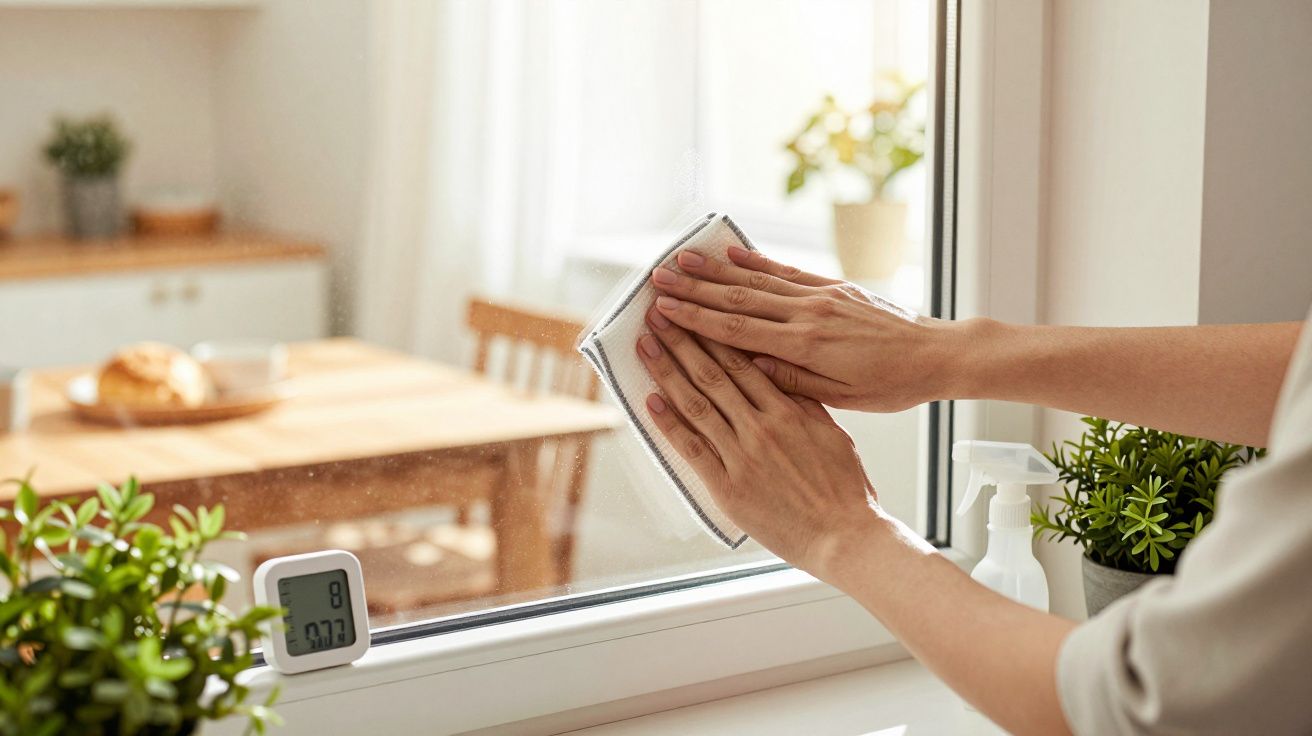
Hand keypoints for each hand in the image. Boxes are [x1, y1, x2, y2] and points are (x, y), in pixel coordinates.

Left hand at [635, 306, 881, 576]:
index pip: (742, 361)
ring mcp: (742, 456)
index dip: (713, 334)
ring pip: (697, 404)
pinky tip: (651, 401)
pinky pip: (692, 449)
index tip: (692, 313)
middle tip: (656, 317)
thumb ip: (804, 403)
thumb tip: (782, 373)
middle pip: (713, 374)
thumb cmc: (843, 489)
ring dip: (667, 372)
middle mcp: (762, 427)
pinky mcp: (728, 487)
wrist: (843, 536)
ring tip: (646, 346)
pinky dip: (669, 424)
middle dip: (682, 341)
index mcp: (788, 411)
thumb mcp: (832, 434)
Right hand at [648, 246, 966, 411]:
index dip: (696, 320)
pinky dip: (757, 261)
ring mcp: (821, 296)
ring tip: (683, 259)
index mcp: (806, 347)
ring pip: (758, 280)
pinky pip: (787, 271)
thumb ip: (792, 381)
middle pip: (739, 299)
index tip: (665, 311)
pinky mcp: (834, 287)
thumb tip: (749, 365)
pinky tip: (733, 253)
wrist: (938, 354)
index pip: (738, 331)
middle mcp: (809, 314)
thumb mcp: (840, 398)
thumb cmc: (893, 385)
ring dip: (716, 270)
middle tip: (658, 279)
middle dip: (695, 289)